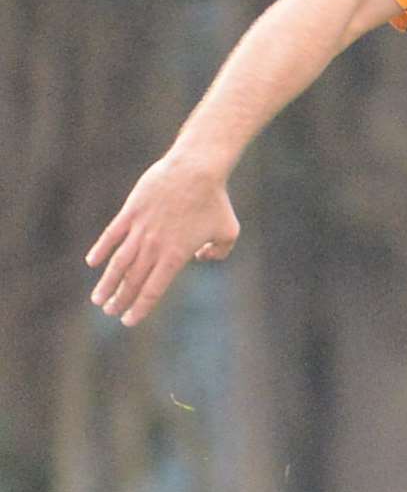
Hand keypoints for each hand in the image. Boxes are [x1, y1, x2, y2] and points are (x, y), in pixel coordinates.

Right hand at [86, 153, 240, 324]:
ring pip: (119, 263)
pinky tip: (92, 263)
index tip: (129, 321)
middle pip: (133, 280)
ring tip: (98, 299)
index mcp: (176, 256)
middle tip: (110, 312)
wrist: (196, 170)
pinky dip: (101, 249)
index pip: (154, 289)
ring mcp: (140, 229)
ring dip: (107, 282)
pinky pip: (112, 235)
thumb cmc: (216, 201)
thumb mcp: (229, 231)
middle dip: (121, 299)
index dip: (140, 307)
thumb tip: (200, 258)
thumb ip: (219, 252)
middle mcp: (155, 246)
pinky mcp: (130, 212)